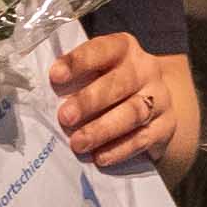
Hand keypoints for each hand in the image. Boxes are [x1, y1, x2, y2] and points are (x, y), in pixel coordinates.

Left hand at [50, 33, 188, 172]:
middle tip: (65, 117)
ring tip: (78, 143)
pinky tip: (100, 157)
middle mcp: (146, 69)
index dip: (79, 61)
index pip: (103, 49)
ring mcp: (160, 98)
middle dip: (90, 100)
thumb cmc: (110, 87)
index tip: (55, 76)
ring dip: (103, 129)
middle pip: (120, 82)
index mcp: (124, 48)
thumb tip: (40, 95)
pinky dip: (120, 149)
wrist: (154, 107)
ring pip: (133, 112)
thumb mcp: (96, 73)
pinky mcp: (166, 126)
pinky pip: (143, 138)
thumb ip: (75, 78)